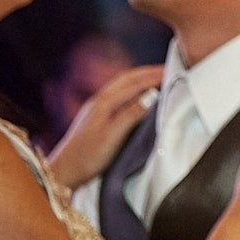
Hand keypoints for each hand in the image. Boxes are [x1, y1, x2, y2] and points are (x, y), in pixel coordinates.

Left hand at [45, 65, 163, 189]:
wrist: (65, 170)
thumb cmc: (88, 156)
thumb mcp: (112, 136)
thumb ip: (131, 114)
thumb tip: (151, 96)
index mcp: (104, 103)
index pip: (134, 82)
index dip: (154, 76)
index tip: (174, 71)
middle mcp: (100, 101)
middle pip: (127, 78)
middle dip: (148, 71)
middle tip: (169, 69)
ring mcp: (97, 107)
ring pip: (122, 85)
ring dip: (140, 78)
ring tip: (157, 77)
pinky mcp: (97, 116)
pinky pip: (118, 94)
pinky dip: (133, 88)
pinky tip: (138, 94)